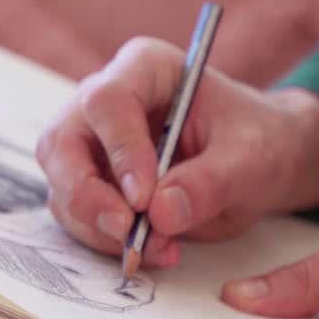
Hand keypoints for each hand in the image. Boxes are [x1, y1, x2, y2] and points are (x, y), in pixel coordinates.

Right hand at [35, 37, 318, 262]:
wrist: (257, 164)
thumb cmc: (257, 142)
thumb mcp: (251, 158)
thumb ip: (210, 181)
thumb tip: (161, 213)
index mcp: (145, 69)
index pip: (107, 101)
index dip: (119, 149)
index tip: (145, 198)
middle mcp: (105, 103)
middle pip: (61, 143)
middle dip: (87, 195)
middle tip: (125, 231)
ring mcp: (92, 145)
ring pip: (63, 187)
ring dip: (101, 228)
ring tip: (162, 248)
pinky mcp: (92, 185)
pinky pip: (78, 217)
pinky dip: (107, 242)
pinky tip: (156, 250)